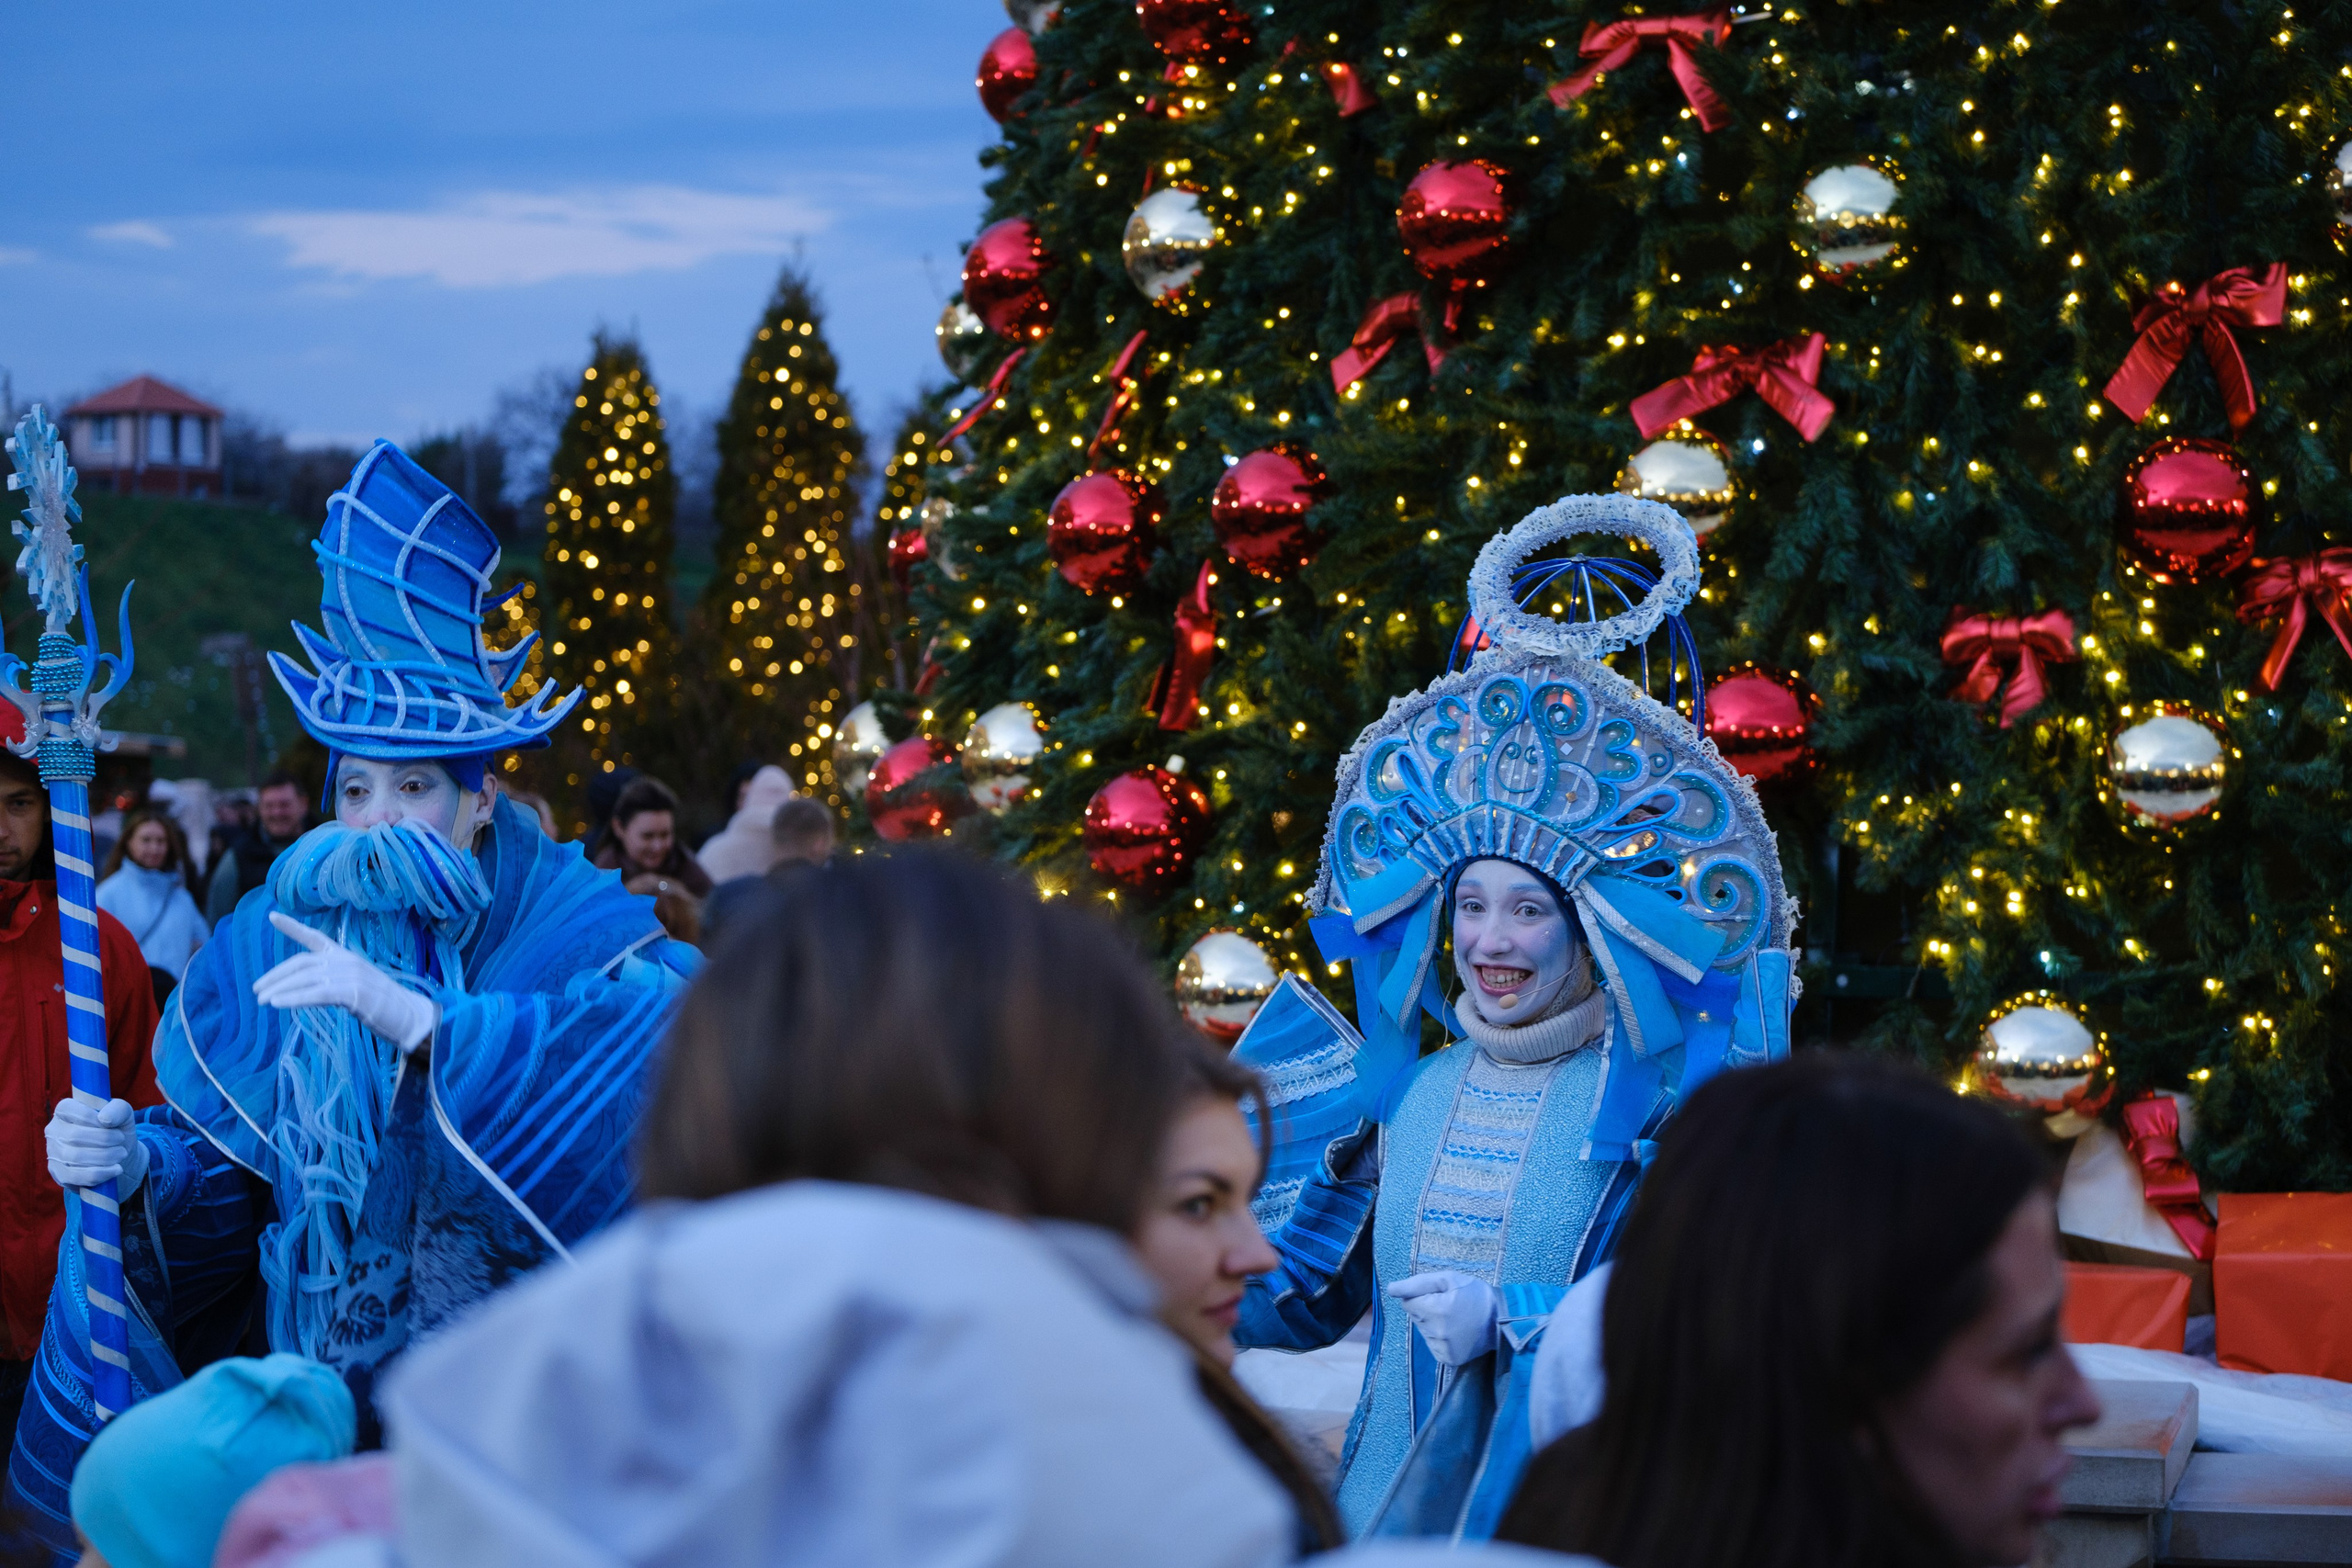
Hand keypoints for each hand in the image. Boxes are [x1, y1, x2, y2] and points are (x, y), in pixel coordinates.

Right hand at [47, 1097, 147, 1194]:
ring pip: (75, 1157)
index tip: (110, 1124)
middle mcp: (54, 1131)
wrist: (118, 1154)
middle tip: (121, 1140)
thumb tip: (104, 1118)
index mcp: (64, 1110)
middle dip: (104, 1139)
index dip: (91, 1117)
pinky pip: (76, 1177)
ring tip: (121, 1153)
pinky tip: (116, 1169)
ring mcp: (54, 1154)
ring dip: (105, 1156)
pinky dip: (100, 1173)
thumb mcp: (122, 1114)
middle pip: (74, 1136)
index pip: (68, 1109)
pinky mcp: (59, 1174)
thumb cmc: (116, 1129)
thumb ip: (117, 1109)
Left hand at [253, 912, 438, 1049]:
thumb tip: (307, 989)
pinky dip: (295, 998)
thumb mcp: (356, 988)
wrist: (412, 1018)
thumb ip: (333, 983)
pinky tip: (277, 1004)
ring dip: (280, 990)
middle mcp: (347, 961)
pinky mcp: (355, 992)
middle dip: (275, 976)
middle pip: (302, 963)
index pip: (315, 938)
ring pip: (306, 979)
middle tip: (255, 990)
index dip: (293, 927)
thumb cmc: (385, 1007)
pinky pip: (317, 994)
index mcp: (347, 957)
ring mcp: (352, 975)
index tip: (271, 916)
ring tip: (261, 1001)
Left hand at [1385, 1269, 1499, 1366]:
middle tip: (1449, 1305)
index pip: (1408, 1303)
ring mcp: (1442, 1349)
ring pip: (1423, 1331)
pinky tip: (1455, 1332)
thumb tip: (1391, 1289)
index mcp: (1435, 1310)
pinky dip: (1440, 1338)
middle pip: (1415, 1317)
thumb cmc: (1474, 1294)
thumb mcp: (1448, 1279)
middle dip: (1427, 1309)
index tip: (1440, 1295)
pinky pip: (1433, 1345)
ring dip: (1433, 1324)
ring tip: (1455, 1318)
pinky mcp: (1448, 1359)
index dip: (1422, 1296)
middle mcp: (1436, 1332)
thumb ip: (1417, 1283)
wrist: (1501, 1318)